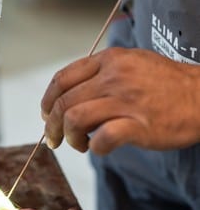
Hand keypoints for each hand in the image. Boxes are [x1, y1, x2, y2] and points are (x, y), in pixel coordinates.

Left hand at [40, 47, 199, 154]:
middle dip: (51, 125)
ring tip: (79, 144)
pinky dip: (94, 147)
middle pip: (63, 103)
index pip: (62, 79)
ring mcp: (126, 101)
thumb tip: (67, 95)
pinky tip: (99, 147)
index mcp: (109, 61)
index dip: (47, 100)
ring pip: (75, 119)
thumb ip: (99, 74)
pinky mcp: (139, 125)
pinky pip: (102, 138)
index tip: (46, 114)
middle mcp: (114, 77)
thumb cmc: (164, 84)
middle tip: (54, 138)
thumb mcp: (130, 64)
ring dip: (69, 137)